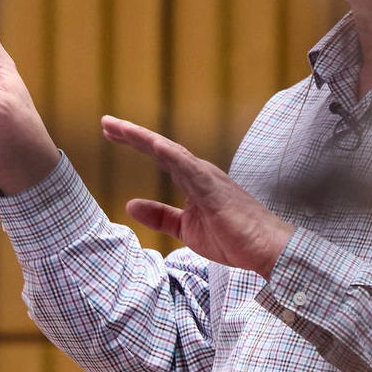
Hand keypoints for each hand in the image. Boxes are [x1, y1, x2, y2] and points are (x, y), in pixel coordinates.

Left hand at [102, 116, 293, 275]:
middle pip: (161, 147)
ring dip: (143, 138)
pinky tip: (151, 144)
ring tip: (119, 128)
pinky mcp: (213, 189)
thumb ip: (160, 216)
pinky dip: (169, 154)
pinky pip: (188, 167)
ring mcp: (207, 177)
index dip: (136, 143)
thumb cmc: (233, 238)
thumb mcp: (186, 229)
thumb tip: (130, 206)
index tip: (112, 133)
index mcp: (194, 181)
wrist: (265, 249)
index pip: (161, 156)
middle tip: (106, 122)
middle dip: (132, 134)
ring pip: (170, 151)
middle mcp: (199, 172)